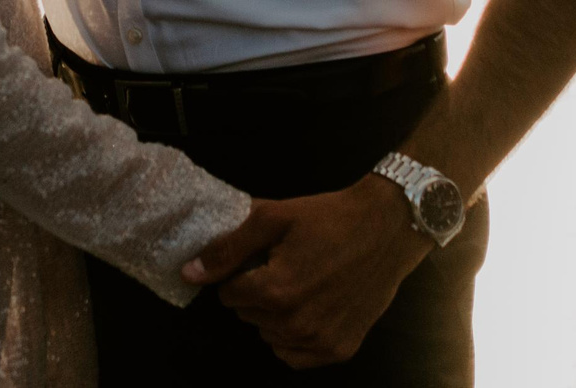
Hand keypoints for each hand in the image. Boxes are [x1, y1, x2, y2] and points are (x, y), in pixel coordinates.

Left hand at [180, 177, 433, 368]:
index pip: (228, 295)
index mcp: (276, 291)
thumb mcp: (273, 218)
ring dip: (275, 315)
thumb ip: (227, 248)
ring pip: (270, 335)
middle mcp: (296, 325)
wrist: (387, 229)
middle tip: (285, 265)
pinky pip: (295, 356)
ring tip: (302, 283)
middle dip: (257, 293)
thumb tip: (188, 273)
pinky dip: (294, 338)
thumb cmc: (328, 218)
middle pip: (248, 316)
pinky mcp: (340, 350)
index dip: (240, 273)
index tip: (263, 257)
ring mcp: (320, 342)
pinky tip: (311, 309)